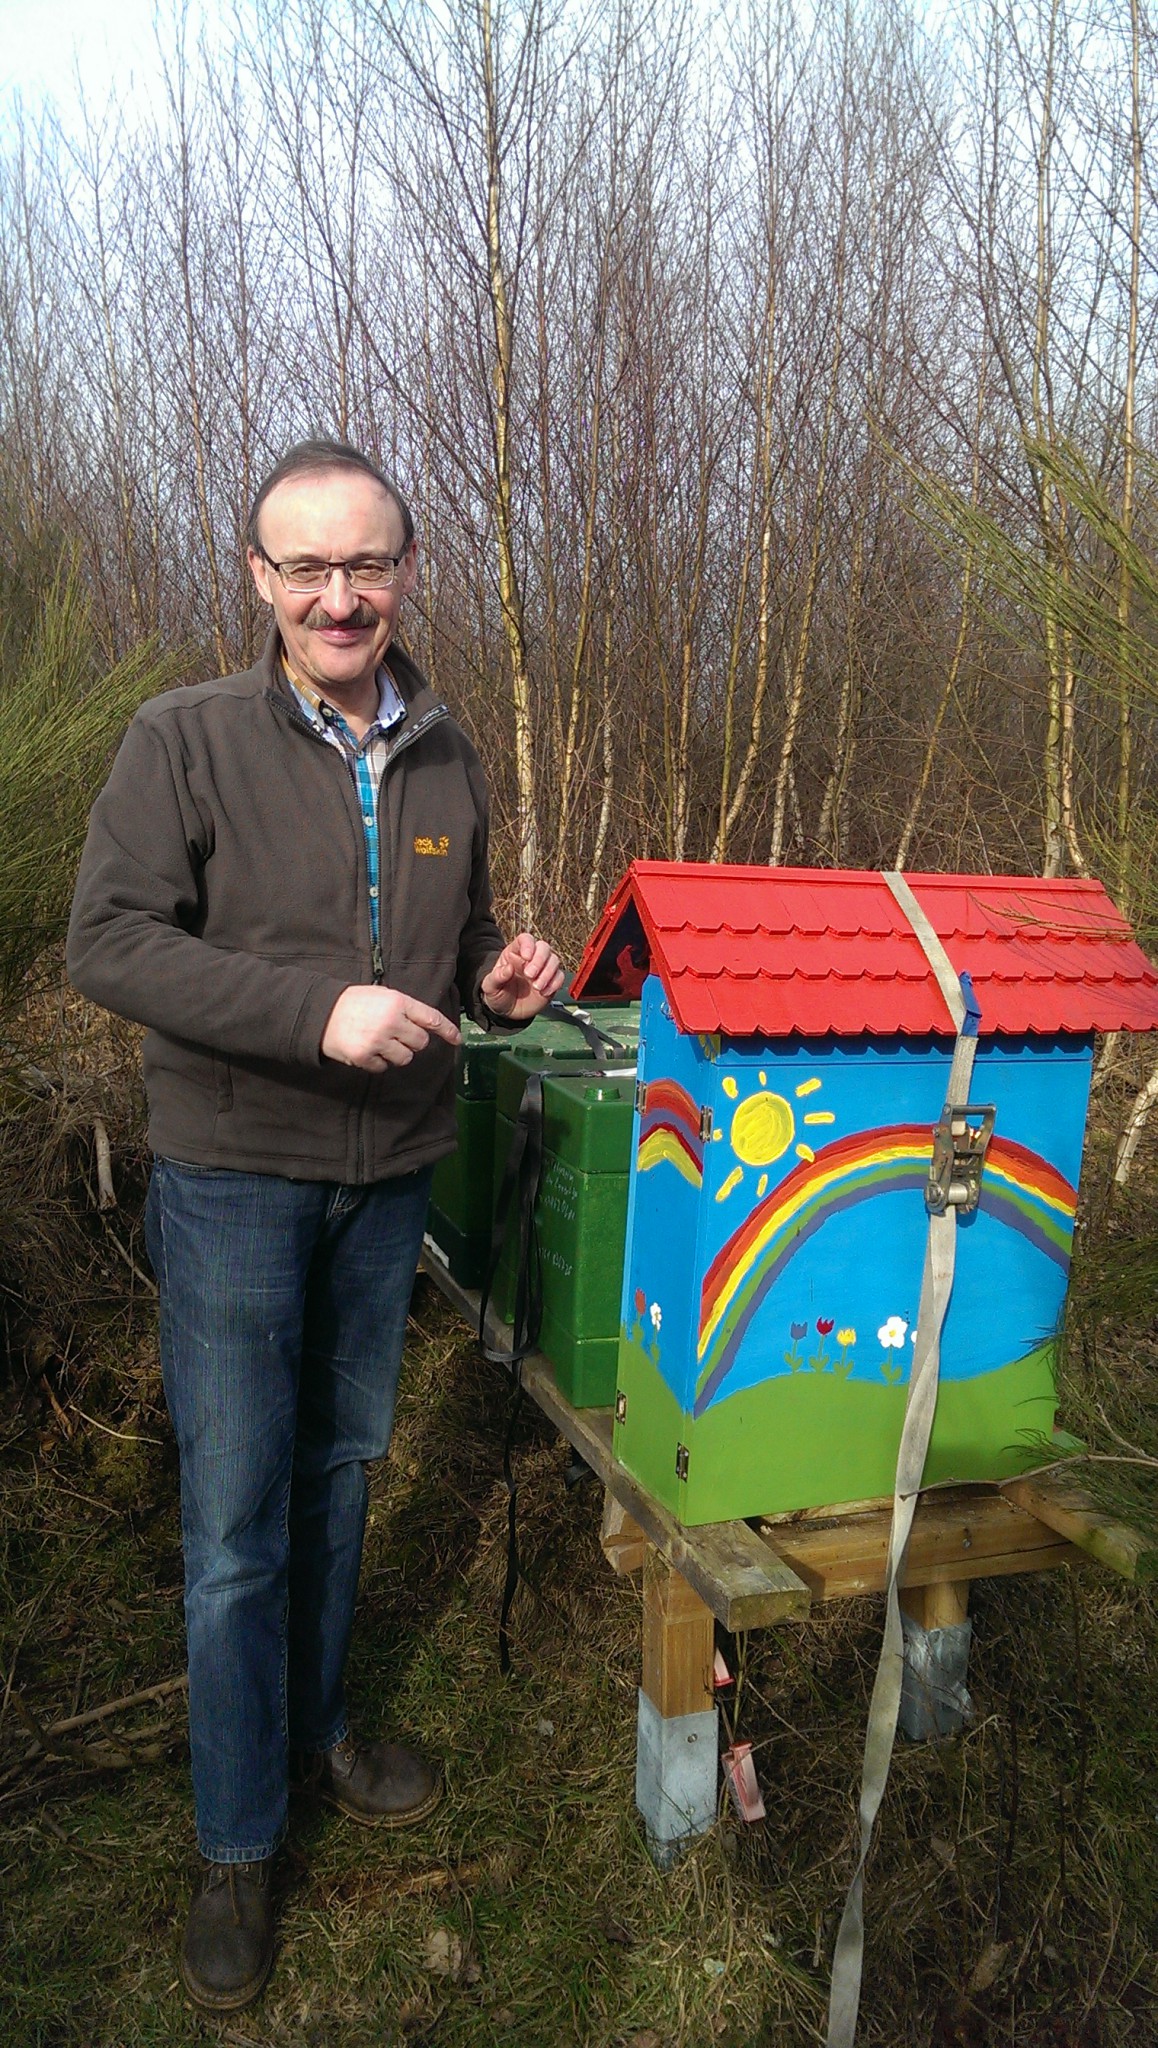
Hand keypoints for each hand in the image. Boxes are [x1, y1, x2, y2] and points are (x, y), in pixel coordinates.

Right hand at [321, 985, 461, 1070]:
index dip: (447, 1030)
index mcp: (398, 1002)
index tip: (457, 1039)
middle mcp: (391, 1021)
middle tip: (396, 1035)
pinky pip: (384, 1067)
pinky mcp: (365, 1056)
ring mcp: (378, 1040)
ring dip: (396, 1054)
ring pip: (405, 1058)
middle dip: (412, 1041)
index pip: (431, 1018)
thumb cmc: (355, 1002)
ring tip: (380, 1042)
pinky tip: (367, 1049)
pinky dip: (378, 1061)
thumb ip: (406, 1008)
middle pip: (420, 1043)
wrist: (322, 1013)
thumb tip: (429, 1026)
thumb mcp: (383, 995)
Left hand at [480, 933, 564, 1021]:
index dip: (528, 945)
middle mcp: (531, 958)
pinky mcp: (551, 981)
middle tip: (530, 975)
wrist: (507, 1011)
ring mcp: (543, 969)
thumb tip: (508, 968)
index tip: (526, 957)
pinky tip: (544, 993)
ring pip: (554, 960)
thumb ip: (497, 976)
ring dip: (548, 973)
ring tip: (536, 987)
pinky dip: (555, 984)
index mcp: (515, 953)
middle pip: (543, 947)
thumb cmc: (498, 994)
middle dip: (539, 960)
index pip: (525, 939)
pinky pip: (560, 977)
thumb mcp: (490, 987)